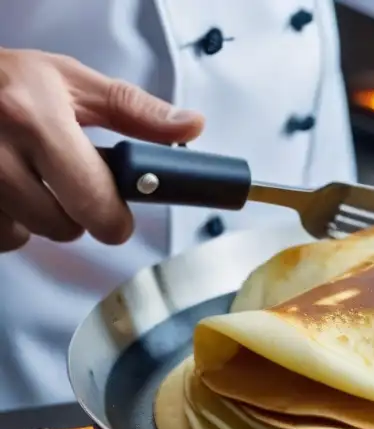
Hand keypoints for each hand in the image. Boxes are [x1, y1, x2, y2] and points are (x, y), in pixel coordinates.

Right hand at [0, 48, 204, 252]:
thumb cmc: (8, 81)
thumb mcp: (71, 81)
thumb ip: (134, 109)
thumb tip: (189, 127)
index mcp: (37, 121)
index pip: (95, 201)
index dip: (115, 216)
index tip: (118, 211)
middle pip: (65, 228)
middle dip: (79, 214)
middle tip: (70, 184)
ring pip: (29, 236)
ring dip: (38, 217)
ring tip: (30, 178)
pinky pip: (0, 237)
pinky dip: (9, 221)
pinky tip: (7, 191)